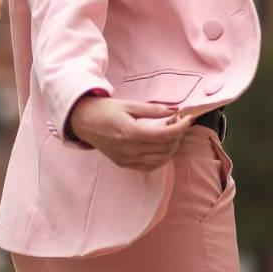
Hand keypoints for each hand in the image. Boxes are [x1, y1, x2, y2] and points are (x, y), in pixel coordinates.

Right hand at [69, 96, 193, 171]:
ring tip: (171, 132)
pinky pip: (150, 166)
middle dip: (178, 135)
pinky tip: (163, 146)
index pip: (165, 135)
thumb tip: (174, 110)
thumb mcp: (129, 105)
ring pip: (160, 159)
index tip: (189, 118)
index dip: (181, 127)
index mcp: (130, 133)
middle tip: (178, 121)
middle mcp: (129, 150)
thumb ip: (153, 109)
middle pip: (165, 148)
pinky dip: (161, 158)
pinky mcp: (124, 164)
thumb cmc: (105, 110)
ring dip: (171, 147)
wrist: (83, 122)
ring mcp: (126, 159)